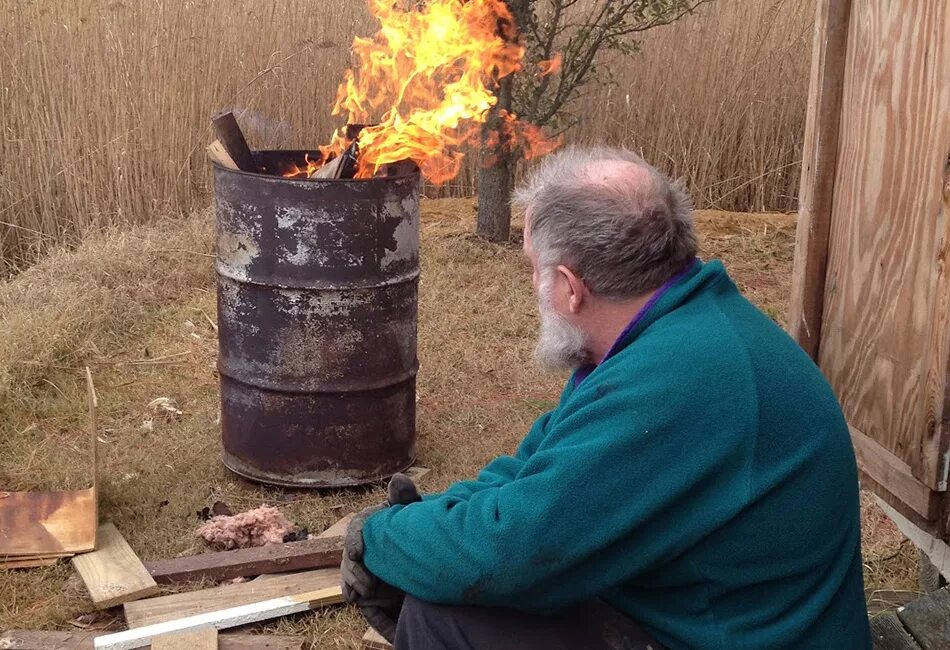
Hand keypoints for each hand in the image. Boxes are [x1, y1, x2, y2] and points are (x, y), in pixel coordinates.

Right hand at [341, 473, 420, 641]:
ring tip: (367, 592)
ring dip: (352, 582)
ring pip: (349, 573)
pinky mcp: (368, 588)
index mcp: (377, 525)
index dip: (355, 537)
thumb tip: (397, 479)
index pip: (358, 525)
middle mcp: (368, 546)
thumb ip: (407, 500)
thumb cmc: (427, 537)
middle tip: (367, 583)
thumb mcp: (420, 518)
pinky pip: (353, 590)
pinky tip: (356, 598)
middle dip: (353, 569)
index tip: (357, 551)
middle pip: (349, 554)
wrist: (442, 574)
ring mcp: (366, 568)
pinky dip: (351, 592)